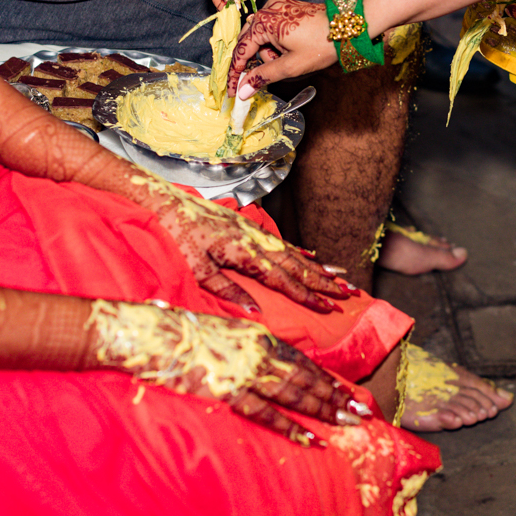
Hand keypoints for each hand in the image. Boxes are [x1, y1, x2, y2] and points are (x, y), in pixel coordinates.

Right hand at [89, 301, 371, 445]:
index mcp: (258, 335)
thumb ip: (247, 342)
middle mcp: (259, 352)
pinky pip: (267, 413)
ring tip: (348, 422)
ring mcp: (246, 372)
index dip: (326, 378)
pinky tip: (311, 438)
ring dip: (324, 410)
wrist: (152, 333)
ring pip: (295, 394)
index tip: (347, 391)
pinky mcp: (230, 391)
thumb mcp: (223, 329)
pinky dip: (291, 427)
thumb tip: (265, 353)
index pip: (301, 361)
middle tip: (361, 410)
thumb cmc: (181, 331)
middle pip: (305, 378)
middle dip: (336, 396)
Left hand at [140, 175, 355, 313]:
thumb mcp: (197, 270)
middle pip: (298, 266)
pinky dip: (300, 251)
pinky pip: (281, 242)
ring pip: (294, 254)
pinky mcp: (248, 227)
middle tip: (349, 294)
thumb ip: (228, 292)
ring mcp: (254, 233)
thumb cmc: (178, 237)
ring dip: (319, 268)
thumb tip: (255, 313)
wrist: (166, 202)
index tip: (329, 308)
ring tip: (341, 278)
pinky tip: (311, 255)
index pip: (284, 281)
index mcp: (245, 254)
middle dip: (325, 283)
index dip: (308, 296)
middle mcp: (256, 242)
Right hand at [228, 0, 334, 97]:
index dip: (236, 73)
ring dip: (272, 52)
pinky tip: (293, 50)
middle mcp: (267, 10)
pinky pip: (273, 29)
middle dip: (260, 61)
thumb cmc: (322, 44)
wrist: (348, 26)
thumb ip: (264, 76)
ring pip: (263, 37)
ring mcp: (277, 7)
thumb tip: (243, 90)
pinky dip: (278, 43)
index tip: (232, 91)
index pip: (240, 51)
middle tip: (272, 73)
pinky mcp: (287, 9)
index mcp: (263, 22)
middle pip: (250, 42)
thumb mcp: (291, 65)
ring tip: (292, 58)